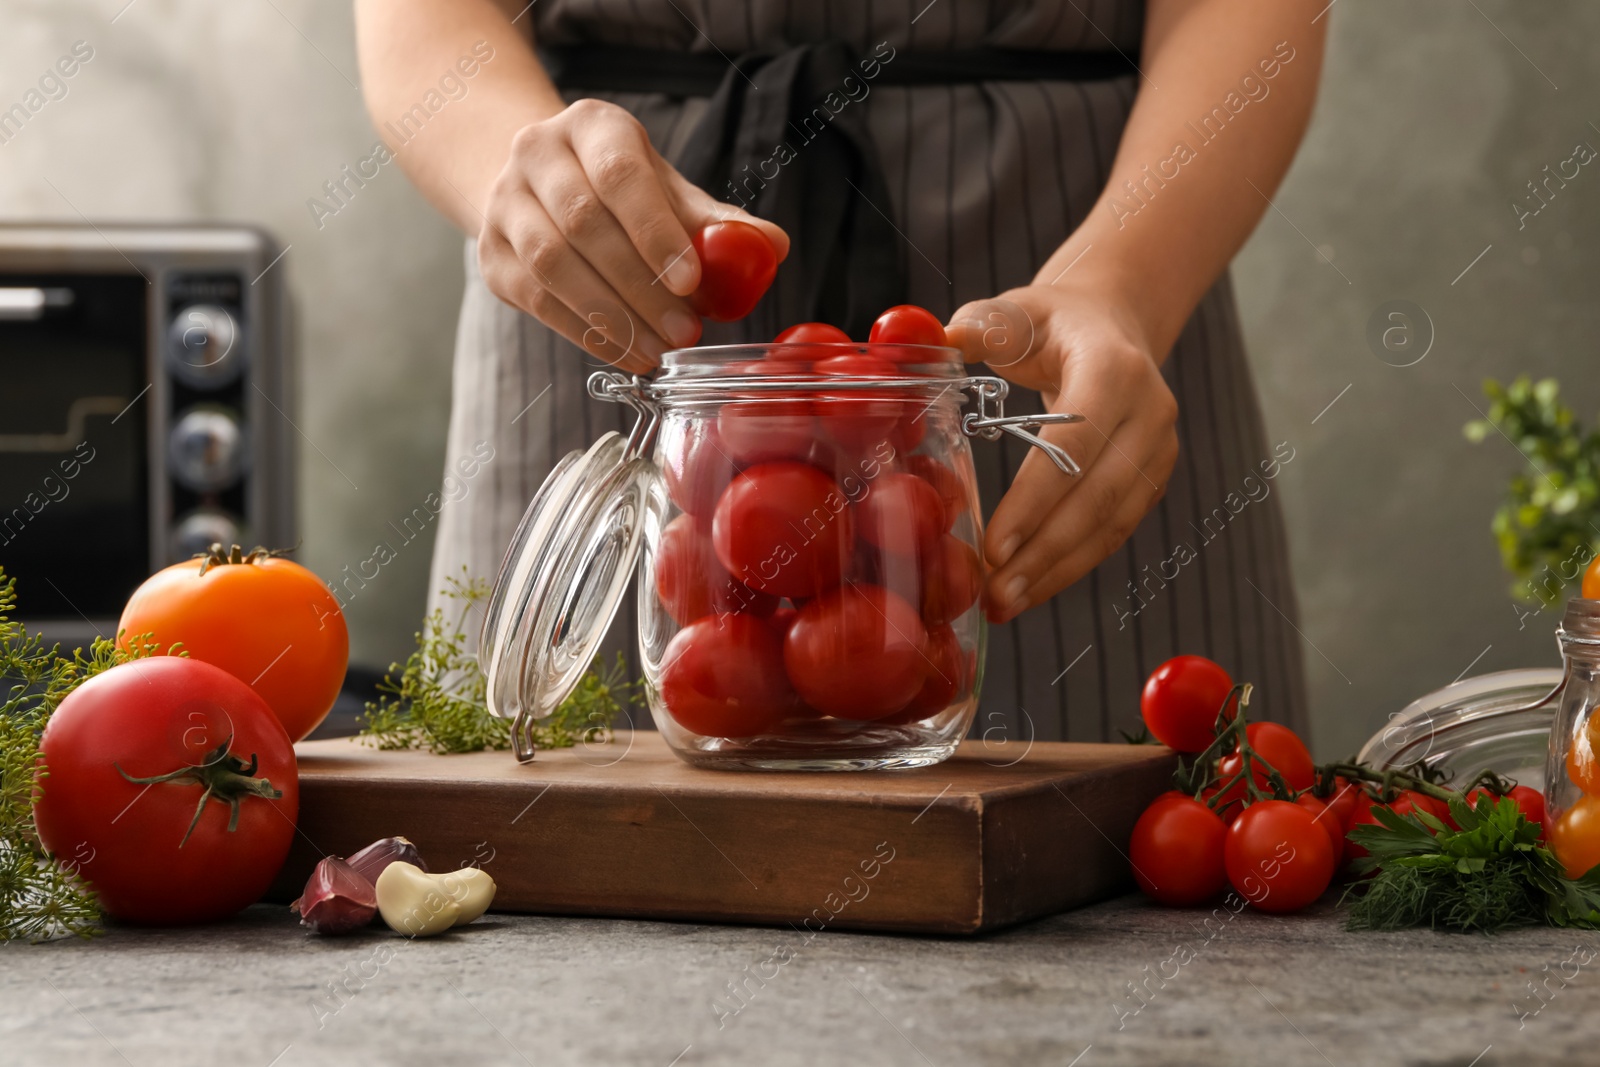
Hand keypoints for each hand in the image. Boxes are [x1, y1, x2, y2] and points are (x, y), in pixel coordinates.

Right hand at [477, 98, 789, 372]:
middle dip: (641, 287)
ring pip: (554, 265)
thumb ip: (715, 219)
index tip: (691, 281)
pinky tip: (627, 352)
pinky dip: (587, 333)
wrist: (536, 188)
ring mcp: (505, 205)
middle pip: (585, 224)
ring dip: (613, 317)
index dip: (655, 230)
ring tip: (659, 348)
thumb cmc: (617, 190)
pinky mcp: (492, 256)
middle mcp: (536, 154)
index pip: (621, 175)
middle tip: (685, 331)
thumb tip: (771, 246)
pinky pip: (538, 301)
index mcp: (591, 126)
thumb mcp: (666, 189)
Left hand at [946, 281, 1178, 623]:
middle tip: (995, 594)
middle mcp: (1150, 412)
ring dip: (1057, 572)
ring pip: (1110, 525)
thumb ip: (978, 326)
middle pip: (1097, 498)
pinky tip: (1032, 588)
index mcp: (1114, 369)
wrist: (1110, 323)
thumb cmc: (1051, 322)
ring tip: (1005, 604)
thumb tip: (934, 343)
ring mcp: (1159, 450)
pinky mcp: (1152, 478)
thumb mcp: (1014, 310)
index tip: (994, 545)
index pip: (1074, 445)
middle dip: (1044, 554)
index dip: (1035, 501)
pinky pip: (1113, 530)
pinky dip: (1071, 564)